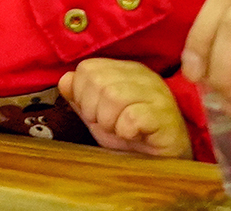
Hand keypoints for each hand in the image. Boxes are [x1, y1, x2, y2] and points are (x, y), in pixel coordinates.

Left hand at [57, 58, 191, 158]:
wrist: (161, 161)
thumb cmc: (130, 134)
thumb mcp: (97, 113)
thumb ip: (79, 95)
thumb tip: (65, 80)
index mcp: (124, 69)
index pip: (87, 68)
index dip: (81, 94)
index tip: (92, 112)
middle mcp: (142, 75)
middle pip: (97, 81)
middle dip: (92, 109)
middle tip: (105, 124)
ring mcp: (157, 94)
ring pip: (113, 95)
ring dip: (107, 121)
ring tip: (118, 129)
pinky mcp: (165, 116)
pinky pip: (132, 117)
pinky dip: (124, 131)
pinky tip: (132, 135)